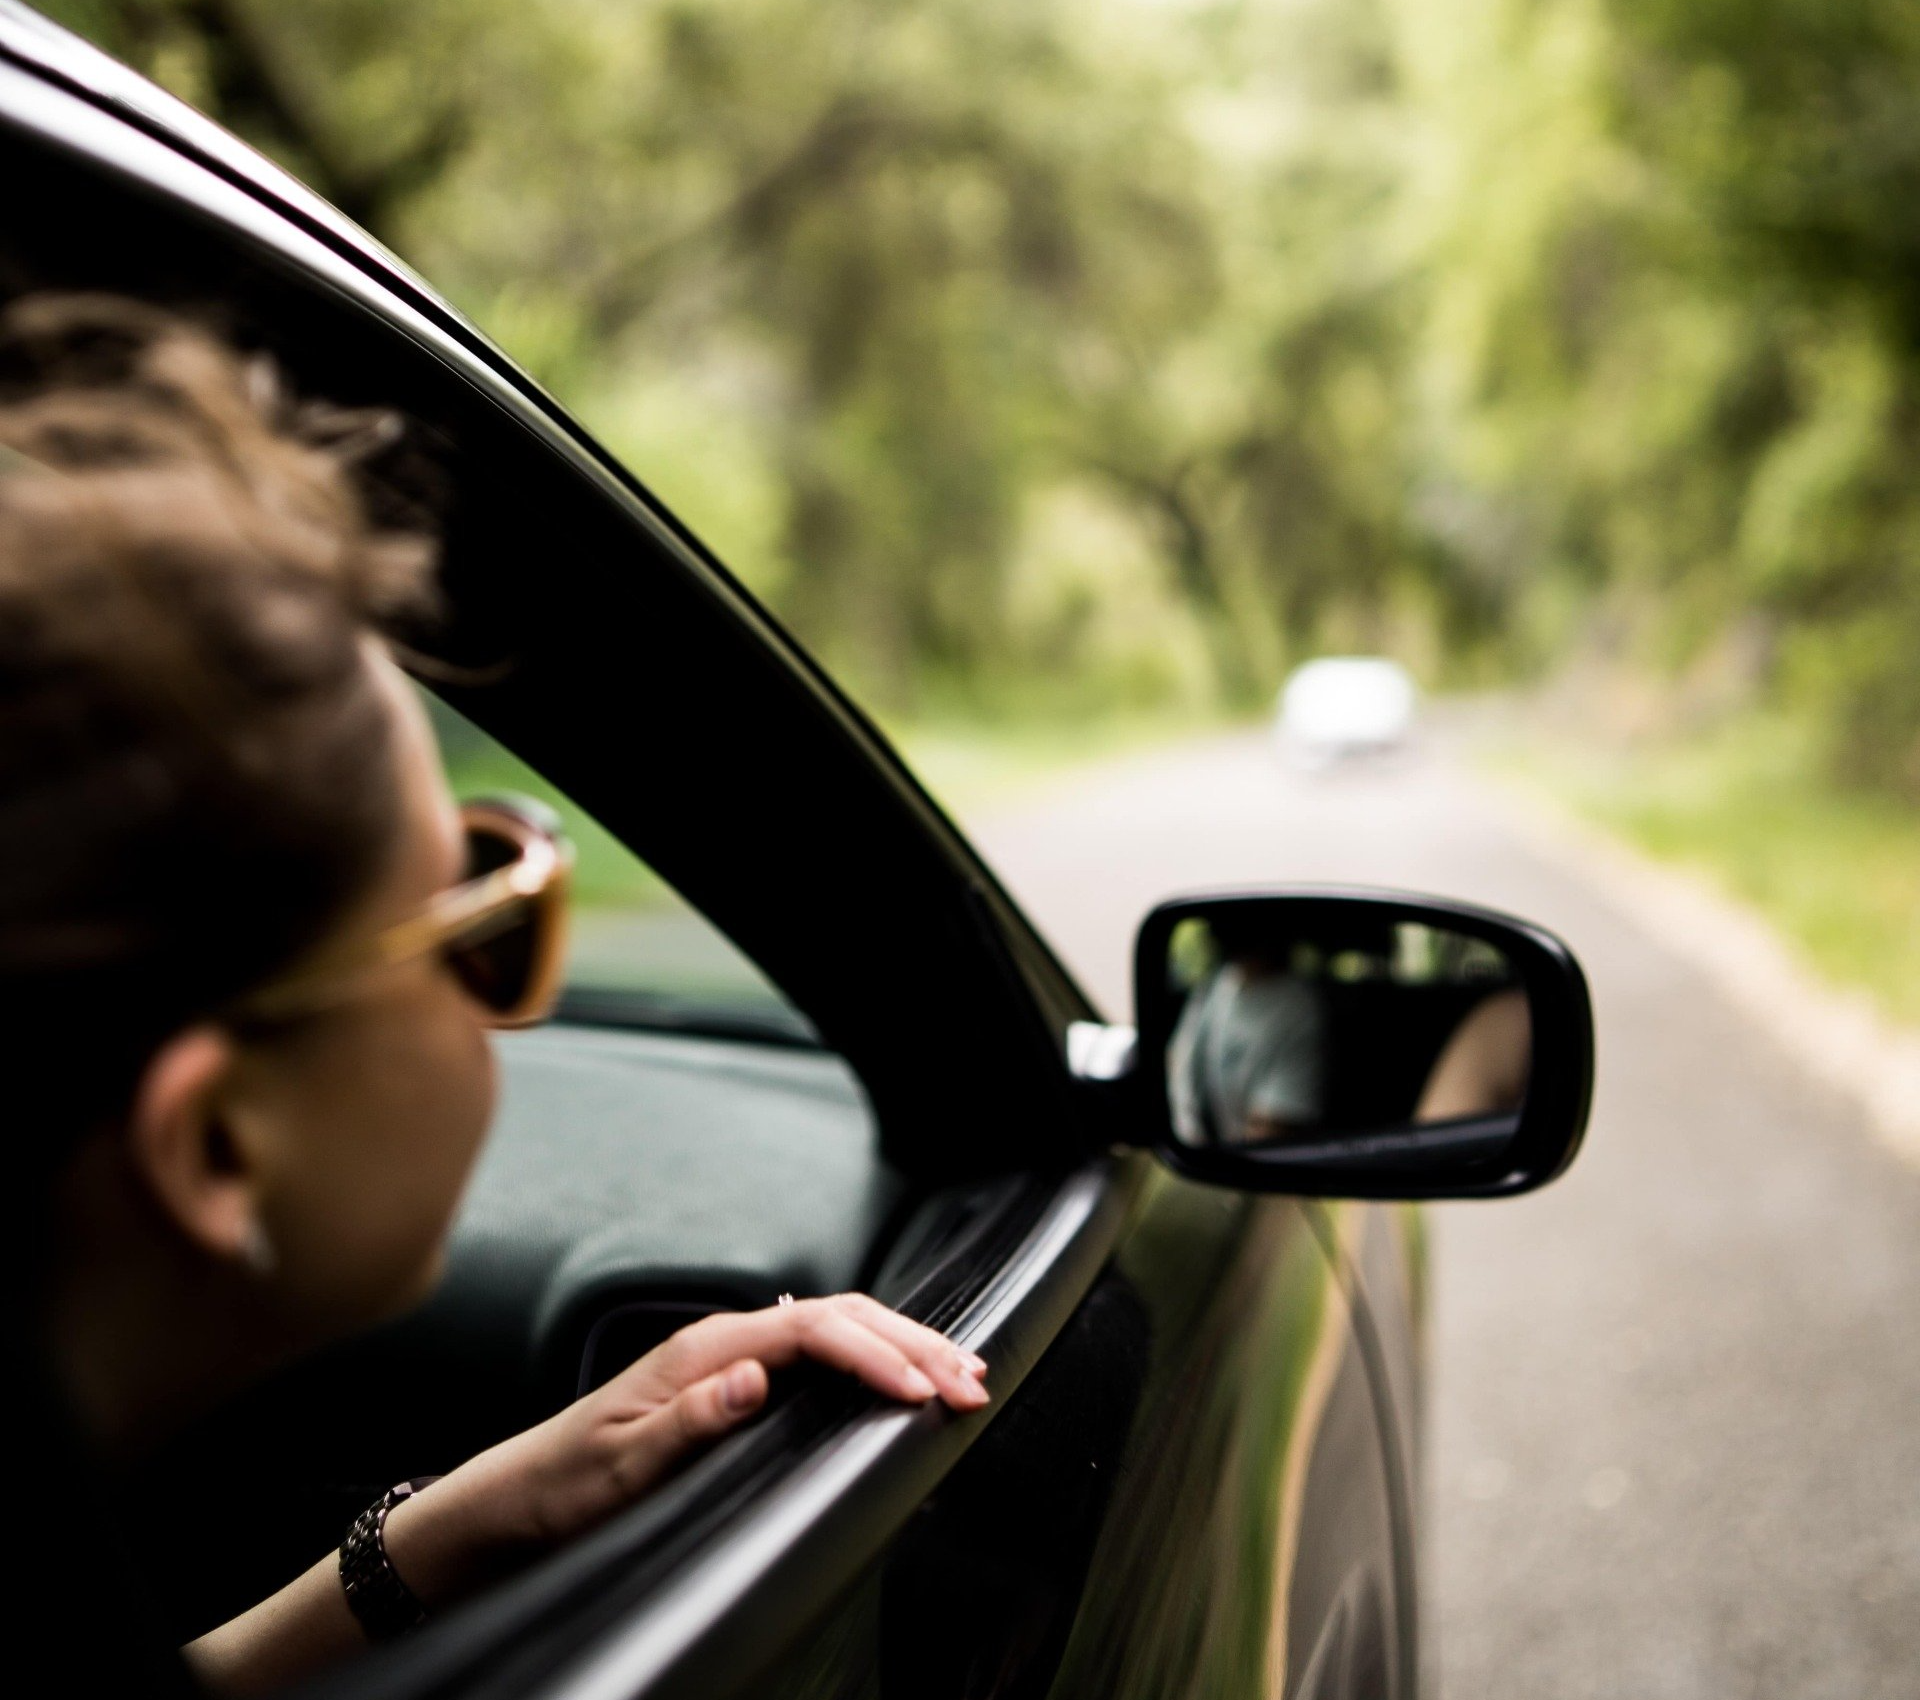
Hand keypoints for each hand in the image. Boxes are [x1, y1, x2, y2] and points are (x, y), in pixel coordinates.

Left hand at [382, 1294, 988, 1607]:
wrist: (519, 1496)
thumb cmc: (566, 1485)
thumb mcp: (620, 1465)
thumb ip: (688, 1419)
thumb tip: (753, 1377)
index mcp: (706, 1349)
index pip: (813, 1329)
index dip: (875, 1354)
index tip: (920, 1391)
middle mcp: (726, 1341)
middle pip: (841, 1317)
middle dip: (914, 1343)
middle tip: (973, 1378)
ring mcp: (734, 1357)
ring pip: (839, 1328)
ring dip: (903, 1345)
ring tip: (960, 1369)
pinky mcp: (738, 1380)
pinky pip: (822, 1351)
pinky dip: (874, 1357)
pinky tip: (900, 1369)